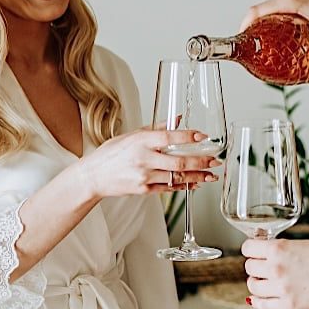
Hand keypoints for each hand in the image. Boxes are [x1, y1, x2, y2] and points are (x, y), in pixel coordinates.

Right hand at [73, 127, 218, 200]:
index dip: (188, 137)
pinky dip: (184, 186)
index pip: (169, 137)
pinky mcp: (144, 190)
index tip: (203, 137)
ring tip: (211, 175)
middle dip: (200, 162)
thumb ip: (156, 128)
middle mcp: (144, 159)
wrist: (93, 176)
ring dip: (197, 177)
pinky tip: (195, 183)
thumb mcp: (131, 135)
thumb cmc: (111, 154)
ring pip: (177, 177)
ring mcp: (144, 176)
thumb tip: (178, 118)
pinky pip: (169, 188)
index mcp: (140, 141)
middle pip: (178, 161)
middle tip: (214, 161)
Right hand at [240, 0, 308, 70]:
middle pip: (257, 11)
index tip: (242, 42)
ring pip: (264, 10)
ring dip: (259, 25)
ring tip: (260, 45)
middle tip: (252, 49)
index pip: (256, 11)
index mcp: (288, 0)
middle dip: (250, 29)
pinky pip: (272, 9)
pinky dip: (267, 21)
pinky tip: (272, 36)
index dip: (245, 26)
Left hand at [241, 237, 308, 308]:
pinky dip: (259, 301)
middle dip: (256, 267)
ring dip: (257, 284)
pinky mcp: (289, 306)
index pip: (248, 248)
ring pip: (253, 287)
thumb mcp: (305, 244)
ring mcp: (282, 288)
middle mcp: (277, 268)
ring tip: (267, 283)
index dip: (252, 250)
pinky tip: (264, 297)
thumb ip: (284, 249)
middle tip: (264, 268)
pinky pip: (262, 305)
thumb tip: (269, 253)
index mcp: (280, 249)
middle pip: (249, 268)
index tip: (255, 253)